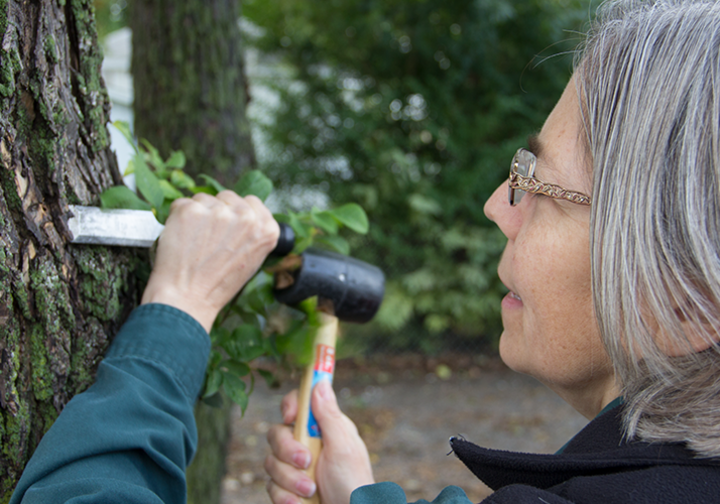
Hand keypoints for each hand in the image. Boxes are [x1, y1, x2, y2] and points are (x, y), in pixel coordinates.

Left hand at [140, 191, 278, 331]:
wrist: (187, 298)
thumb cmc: (217, 285)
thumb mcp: (251, 260)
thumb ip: (251, 232)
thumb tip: (240, 213)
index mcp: (266, 229)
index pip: (252, 203)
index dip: (237, 214)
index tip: (228, 228)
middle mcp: (246, 217)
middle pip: (228, 197)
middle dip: (217, 212)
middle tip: (209, 239)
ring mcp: (218, 211)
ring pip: (205, 199)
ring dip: (198, 215)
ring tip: (195, 243)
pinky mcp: (191, 210)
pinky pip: (183, 203)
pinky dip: (178, 218)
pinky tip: (182, 240)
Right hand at [265, 381, 374, 503]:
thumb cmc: (354, 484)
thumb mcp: (343, 447)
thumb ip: (329, 415)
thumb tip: (320, 381)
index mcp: (323, 428)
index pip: (298, 404)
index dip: (289, 406)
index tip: (290, 418)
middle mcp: (307, 443)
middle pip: (276, 432)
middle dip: (287, 450)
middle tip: (306, 462)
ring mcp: (294, 467)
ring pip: (270, 462)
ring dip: (289, 479)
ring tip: (310, 491)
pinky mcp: (287, 489)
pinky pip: (270, 486)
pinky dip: (284, 497)